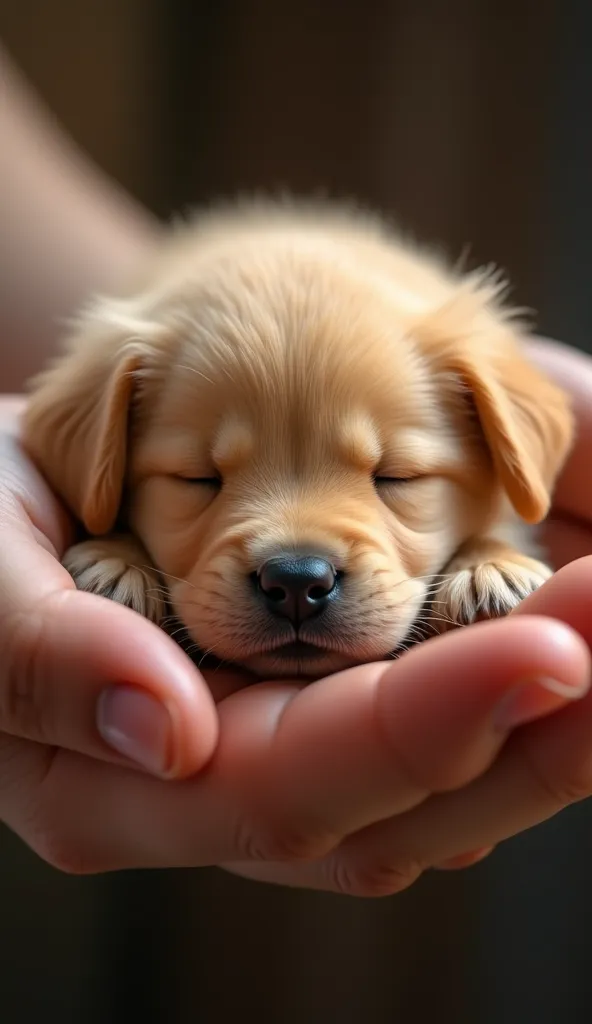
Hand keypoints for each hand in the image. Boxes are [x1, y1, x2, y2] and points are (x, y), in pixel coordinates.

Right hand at [1, 338, 590, 896]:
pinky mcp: (299, 707)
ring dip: (542, 710)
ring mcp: (264, 753)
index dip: (426, 726)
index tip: (554, 652)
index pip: (296, 782)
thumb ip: (46, 658)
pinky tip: (565, 630)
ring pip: (430, 776)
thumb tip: (173, 728)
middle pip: (398, 800)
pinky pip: (416, 719)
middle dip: (534, 725)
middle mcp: (210, 792)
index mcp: (116, 786)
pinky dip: (501, 681)